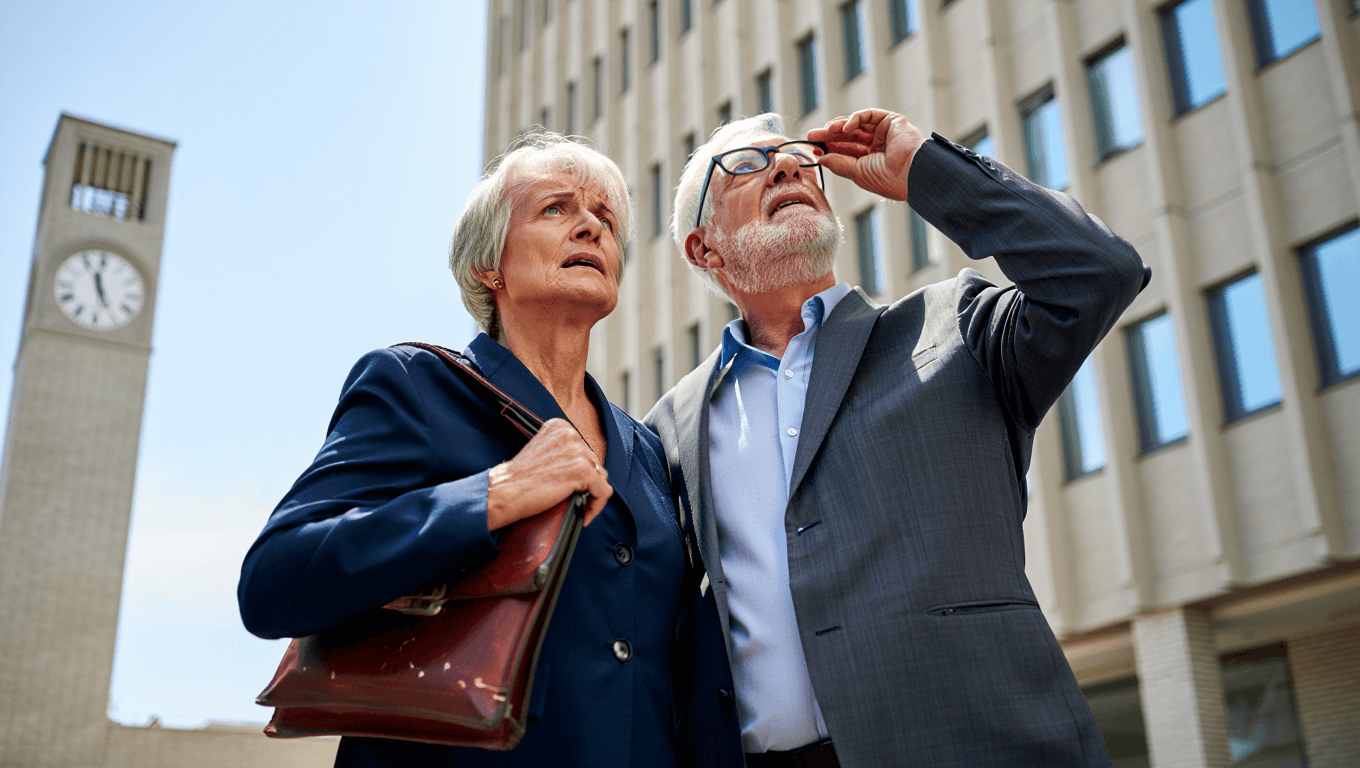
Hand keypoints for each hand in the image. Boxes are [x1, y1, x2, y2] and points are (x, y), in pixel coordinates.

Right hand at [485, 418, 611, 529]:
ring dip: (591, 496)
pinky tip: (582, 515)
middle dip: (586, 484)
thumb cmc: (518, 479)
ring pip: (601, 477)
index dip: (581, 472)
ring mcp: (577, 451)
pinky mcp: (583, 471)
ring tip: (578, 508)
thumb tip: (583, 467)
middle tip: (573, 499)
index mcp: (560, 427)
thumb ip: (562, 453)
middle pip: (594, 463)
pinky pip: (603, 492)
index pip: (584, 450)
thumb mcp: (542, 452)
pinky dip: (595, 507)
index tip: (570, 487)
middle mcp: (570, 434)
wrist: (503, 492)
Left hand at [806, 109, 926, 201]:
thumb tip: (822, 159)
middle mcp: (878, 146)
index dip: (830, 148)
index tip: (814, 148)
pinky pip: (869, 115)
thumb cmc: (888, 178)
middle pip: (849, 136)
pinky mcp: (891, 121)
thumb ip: (839, 163)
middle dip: (829, 135)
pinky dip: (855, 119)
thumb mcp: (857, 173)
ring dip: (839, 126)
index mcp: (872, 161)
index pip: (847, 150)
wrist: (911, 172)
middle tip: (812, 135)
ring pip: (857, 125)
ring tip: (825, 130)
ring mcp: (885, 132)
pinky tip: (844, 127)